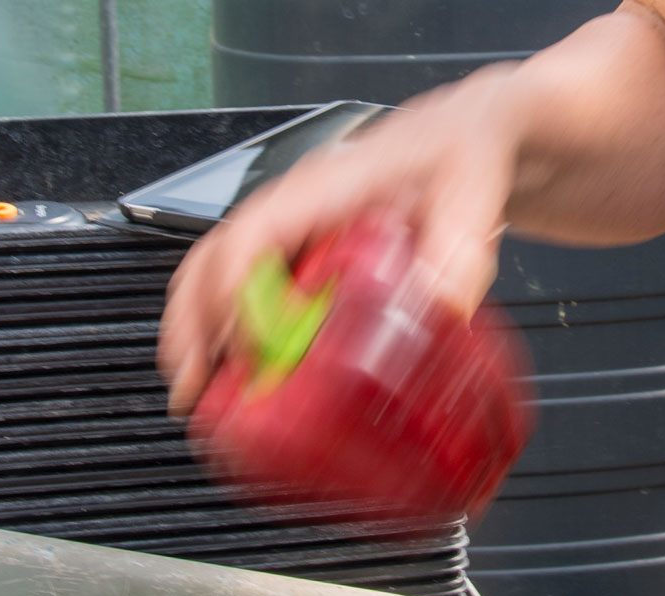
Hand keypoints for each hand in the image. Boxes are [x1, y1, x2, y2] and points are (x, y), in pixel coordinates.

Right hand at [157, 68, 521, 414]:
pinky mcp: (309, 255)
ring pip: (217, 275)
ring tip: (197, 390)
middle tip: (193, 382)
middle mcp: (297, 208)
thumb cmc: (460, 150)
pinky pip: (249, 289)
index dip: (237, 293)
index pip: (253, 235)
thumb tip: (443, 302)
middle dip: (192, 322)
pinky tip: (238, 372)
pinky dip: (228, 330)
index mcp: (325, 186)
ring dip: (197, 330)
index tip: (249, 347)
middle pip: (213, 258)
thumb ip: (460, 244)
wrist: (472, 135)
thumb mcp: (472, 189)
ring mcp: (296, 231)